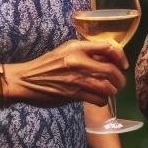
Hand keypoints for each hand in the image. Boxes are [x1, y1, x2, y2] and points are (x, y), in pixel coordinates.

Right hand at [11, 39, 125, 105]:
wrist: (24, 80)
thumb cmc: (47, 65)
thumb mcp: (66, 50)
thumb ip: (86, 52)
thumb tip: (110, 59)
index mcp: (78, 47)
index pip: (108, 47)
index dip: (121, 56)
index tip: (123, 65)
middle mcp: (78, 61)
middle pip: (111, 70)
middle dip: (120, 79)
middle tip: (119, 83)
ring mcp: (75, 78)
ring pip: (107, 87)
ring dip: (112, 91)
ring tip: (110, 91)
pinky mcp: (72, 94)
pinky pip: (97, 99)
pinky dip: (102, 100)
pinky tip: (99, 99)